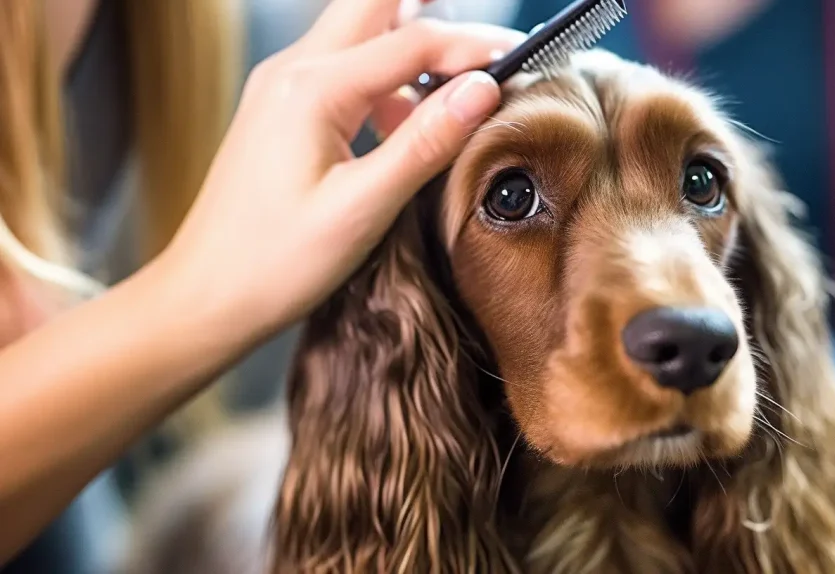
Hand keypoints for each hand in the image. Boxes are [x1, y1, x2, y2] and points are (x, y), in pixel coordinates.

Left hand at [157, 0, 524, 341]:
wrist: (205, 296)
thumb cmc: (274, 262)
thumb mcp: (363, 207)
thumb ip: (425, 142)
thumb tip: (482, 90)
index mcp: (312, 89)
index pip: (413, 39)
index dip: (473, 47)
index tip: (519, 61)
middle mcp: (292, 71)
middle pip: (375, 4)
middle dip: (434, 18)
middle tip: (489, 49)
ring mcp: (282, 87)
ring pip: (359, 33)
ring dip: (410, 47)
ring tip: (456, 91)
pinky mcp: (281, 111)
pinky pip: (343, 72)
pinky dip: (385, 82)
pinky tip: (406, 126)